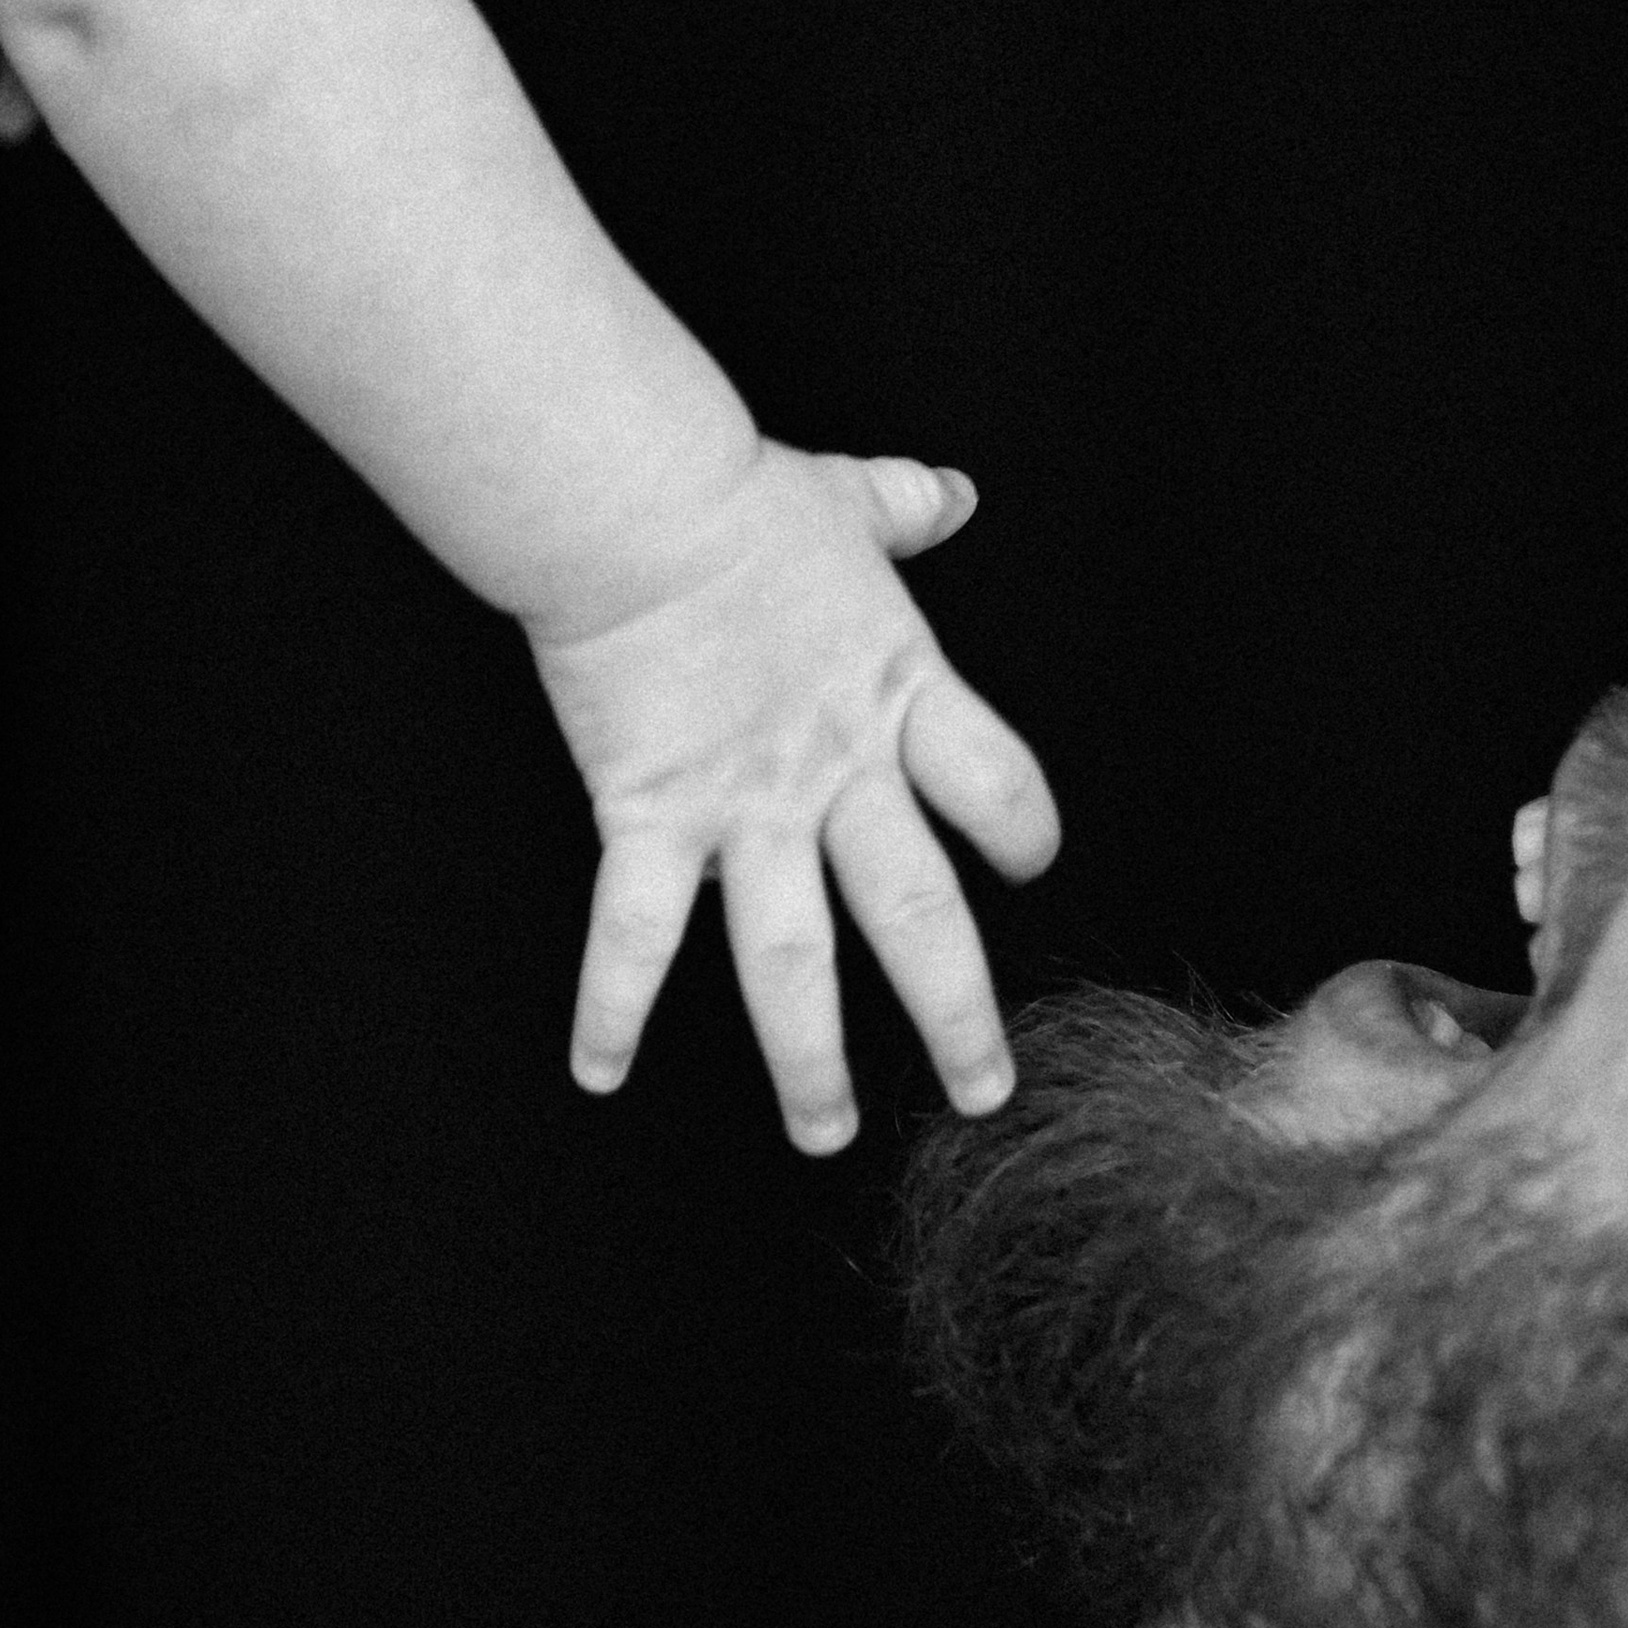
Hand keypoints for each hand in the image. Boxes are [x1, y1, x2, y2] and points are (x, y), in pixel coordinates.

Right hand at [532, 445, 1060, 1152]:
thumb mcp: (846, 498)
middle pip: (918, 914)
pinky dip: (613, 1005)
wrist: (642, 506)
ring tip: (824, 1133)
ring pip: (792, 961)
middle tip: (983, 1091)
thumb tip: (948, 494)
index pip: (996, 784)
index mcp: (900, 692)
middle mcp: (838, 771)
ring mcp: (747, 806)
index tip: (1028, 863)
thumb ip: (902, 507)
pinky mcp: (653, 816)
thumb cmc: (741, 496)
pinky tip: (599, 1071)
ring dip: (809, 1057)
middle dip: (955, 1013)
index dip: (1021, 827)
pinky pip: (636, 933)